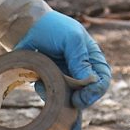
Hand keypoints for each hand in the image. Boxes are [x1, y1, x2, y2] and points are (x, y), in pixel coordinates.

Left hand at [15, 10, 111, 126]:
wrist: (27, 27)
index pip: (102, 80)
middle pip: (88, 94)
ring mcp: (66, 78)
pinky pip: (53, 96)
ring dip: (62, 99)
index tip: (83, 97)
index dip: (96, 91)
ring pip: (70, 99)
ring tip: (48, 86)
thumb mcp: (71, 39)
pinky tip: (39, 83)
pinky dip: (48, 95)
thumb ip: (81, 60)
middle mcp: (81, 70)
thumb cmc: (53, 28)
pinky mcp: (51, 82)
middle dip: (80, 100)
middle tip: (71, 102)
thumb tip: (90, 81)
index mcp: (92, 58)